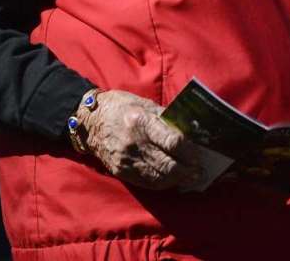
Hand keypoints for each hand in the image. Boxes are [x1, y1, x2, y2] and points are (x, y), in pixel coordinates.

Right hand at [82, 90, 204, 190]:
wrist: (90, 122)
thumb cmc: (123, 108)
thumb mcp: (146, 105)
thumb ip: (167, 119)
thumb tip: (190, 132)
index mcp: (143, 122)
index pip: (172, 142)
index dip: (189, 152)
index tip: (199, 155)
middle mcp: (135, 143)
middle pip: (167, 164)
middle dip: (187, 170)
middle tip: (200, 171)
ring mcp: (127, 160)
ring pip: (159, 177)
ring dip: (178, 180)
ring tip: (191, 178)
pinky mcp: (121, 171)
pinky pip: (146, 182)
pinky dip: (163, 183)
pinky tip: (173, 181)